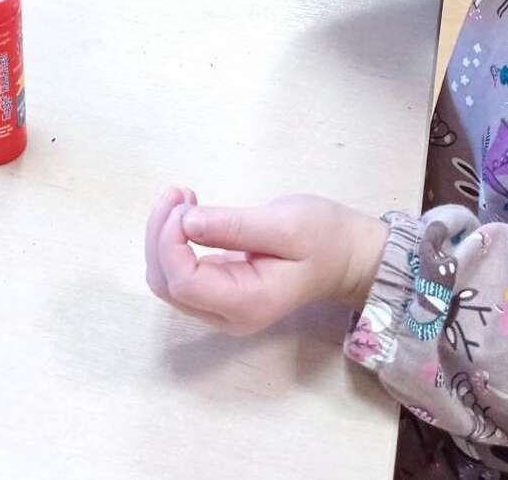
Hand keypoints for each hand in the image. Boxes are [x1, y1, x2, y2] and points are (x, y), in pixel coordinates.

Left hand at [145, 187, 389, 335]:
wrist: (347, 257)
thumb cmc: (325, 238)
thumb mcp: (286, 224)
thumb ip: (235, 226)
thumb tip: (185, 222)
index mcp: (247, 302)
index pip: (183, 281)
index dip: (169, 242)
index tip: (183, 202)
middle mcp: (227, 314)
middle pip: (167, 284)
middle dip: (160, 237)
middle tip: (178, 192)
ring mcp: (221, 307)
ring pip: (168, 280)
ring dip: (164, 237)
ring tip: (182, 197)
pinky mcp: (220, 292)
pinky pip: (182, 273)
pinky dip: (175, 242)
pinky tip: (188, 214)